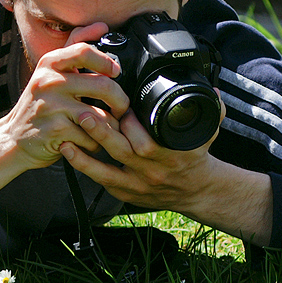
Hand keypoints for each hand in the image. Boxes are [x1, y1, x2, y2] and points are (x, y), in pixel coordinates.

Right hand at [0, 22, 129, 207]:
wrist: (12, 139)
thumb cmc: (39, 105)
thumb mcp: (50, 73)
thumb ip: (75, 48)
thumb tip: (101, 26)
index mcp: (50, 64)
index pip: (84, 51)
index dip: (106, 62)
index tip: (116, 72)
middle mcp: (49, 82)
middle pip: (103, 86)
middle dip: (121, 101)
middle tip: (122, 108)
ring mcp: (52, 107)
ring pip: (100, 116)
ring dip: (111, 126)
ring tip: (110, 128)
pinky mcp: (56, 131)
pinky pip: (90, 137)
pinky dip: (95, 143)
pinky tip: (89, 142)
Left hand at [59, 100, 272, 245]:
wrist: (197, 192)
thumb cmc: (196, 157)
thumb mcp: (209, 133)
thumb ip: (213, 110)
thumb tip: (211, 89)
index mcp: (171, 154)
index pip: (148, 138)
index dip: (132, 122)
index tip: (119, 104)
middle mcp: (152, 170)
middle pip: (125, 152)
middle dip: (104, 133)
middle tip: (84, 113)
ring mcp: (137, 184)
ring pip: (108, 170)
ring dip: (87, 152)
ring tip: (69, 135)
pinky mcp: (126, 193)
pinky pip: (101, 181)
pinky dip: (84, 167)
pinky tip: (68, 152)